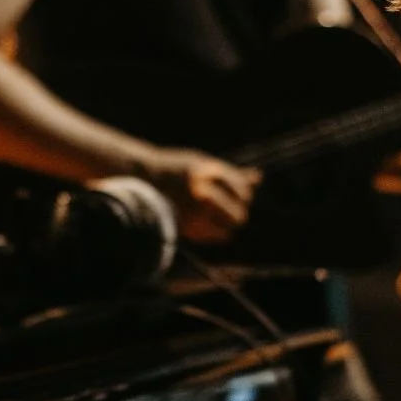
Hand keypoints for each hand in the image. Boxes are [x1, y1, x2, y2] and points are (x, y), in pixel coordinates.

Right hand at [145, 148, 259, 243]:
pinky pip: (217, 236)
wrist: (141, 181)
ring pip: (231, 226)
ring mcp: (194, 212)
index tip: (240, 194)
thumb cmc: (176, 170)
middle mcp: (200, 193)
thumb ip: (230, 173)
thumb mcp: (202, 164)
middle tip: (234, 209)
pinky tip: (209, 223)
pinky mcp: (188, 227)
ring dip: (230, 223)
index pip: (242, 189)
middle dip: (239, 211)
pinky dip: (218, 232)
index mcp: (205, 172)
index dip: (244, 193)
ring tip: (221, 217)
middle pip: (239, 211)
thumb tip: (258, 178)